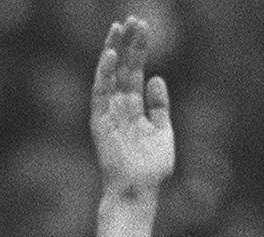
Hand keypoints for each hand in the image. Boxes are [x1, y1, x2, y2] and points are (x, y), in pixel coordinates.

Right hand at [91, 17, 173, 194]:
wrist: (139, 190)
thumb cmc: (151, 168)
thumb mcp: (163, 132)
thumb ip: (160, 106)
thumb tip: (157, 77)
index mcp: (135, 106)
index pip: (135, 70)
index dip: (139, 49)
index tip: (143, 26)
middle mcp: (120, 105)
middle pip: (123, 66)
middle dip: (128, 42)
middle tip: (133, 18)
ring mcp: (109, 111)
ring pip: (110, 73)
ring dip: (114, 49)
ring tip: (119, 26)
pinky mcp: (100, 120)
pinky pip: (100, 92)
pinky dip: (103, 73)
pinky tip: (109, 54)